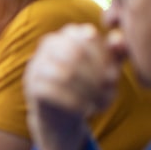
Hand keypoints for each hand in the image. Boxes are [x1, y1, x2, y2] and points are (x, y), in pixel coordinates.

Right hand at [24, 23, 121, 149]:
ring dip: (87, 90)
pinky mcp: (31, 86)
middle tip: (109, 92)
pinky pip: (53, 92)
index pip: (87, 35)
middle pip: (76, 53)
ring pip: (64, 73)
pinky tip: (86, 110)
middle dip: (96, 75)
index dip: (104, 57)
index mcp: (68, 34)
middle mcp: (48, 44)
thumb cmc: (89, 86)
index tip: (113, 77)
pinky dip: (74, 102)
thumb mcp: (107, 70)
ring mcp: (37, 64)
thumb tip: (118, 39)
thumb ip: (116, 53)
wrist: (62, 115)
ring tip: (100, 103)